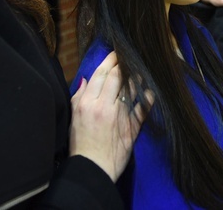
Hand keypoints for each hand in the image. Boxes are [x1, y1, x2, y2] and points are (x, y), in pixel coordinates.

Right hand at [69, 52, 151, 181]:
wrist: (93, 169)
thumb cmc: (81, 144)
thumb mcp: (73, 118)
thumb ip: (79, 96)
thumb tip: (86, 79)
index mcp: (87, 103)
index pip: (101, 74)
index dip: (110, 61)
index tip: (116, 54)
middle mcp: (104, 106)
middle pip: (117, 76)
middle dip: (124, 64)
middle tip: (128, 58)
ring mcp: (120, 115)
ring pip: (132, 88)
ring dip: (136, 77)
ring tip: (138, 72)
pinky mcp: (133, 126)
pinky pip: (144, 106)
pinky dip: (148, 96)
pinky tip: (149, 90)